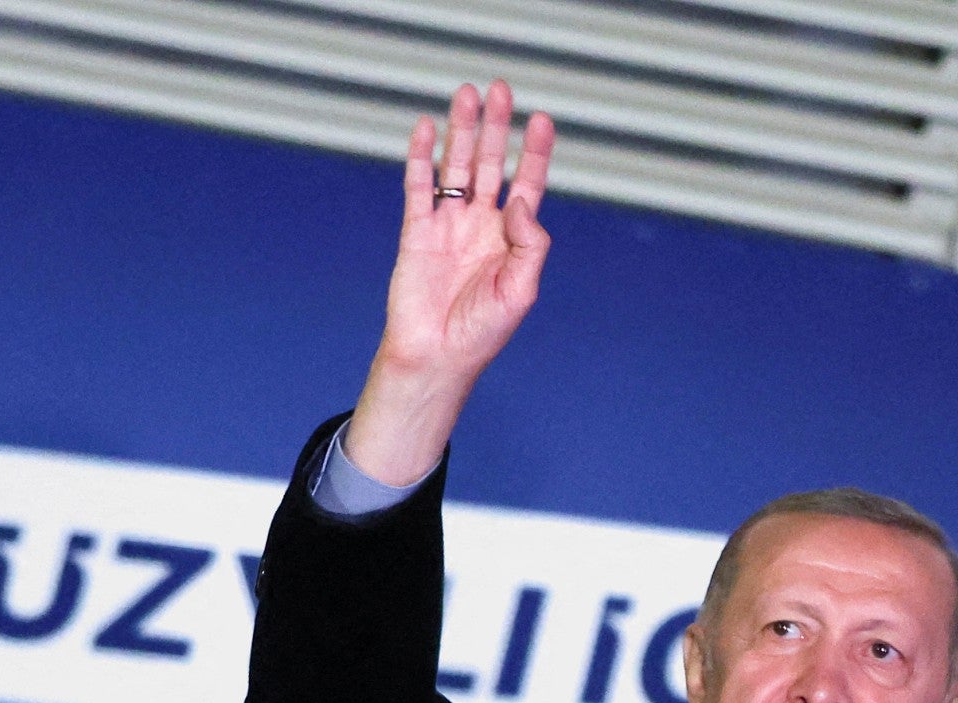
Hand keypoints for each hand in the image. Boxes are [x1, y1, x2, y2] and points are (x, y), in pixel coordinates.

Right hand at [344, 80, 555, 484]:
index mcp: (510, 240)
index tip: (540, 120)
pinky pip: (419, 187)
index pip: (527, 184)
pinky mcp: (416, 232)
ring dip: (461, 132)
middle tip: (500, 90)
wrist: (435, 357)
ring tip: (466, 95)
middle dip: (496, 127)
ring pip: (456, 167)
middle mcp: (480, 226)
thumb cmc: (481, 333)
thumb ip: (529, 243)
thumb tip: (518, 199)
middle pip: (491, 164)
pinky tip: (426, 129)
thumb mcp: (521, 290)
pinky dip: (421, 157)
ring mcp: (448, 226)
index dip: (534, 152)